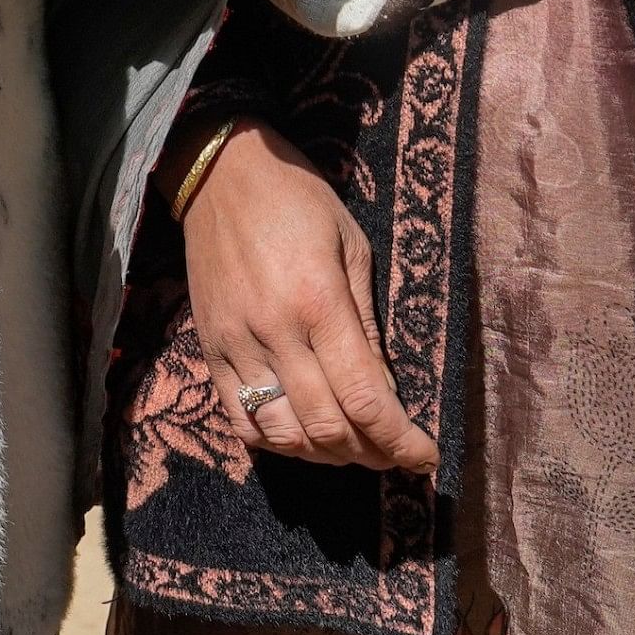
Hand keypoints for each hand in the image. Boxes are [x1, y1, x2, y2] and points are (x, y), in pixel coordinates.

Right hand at [181, 126, 436, 472]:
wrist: (219, 176)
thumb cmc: (297, 202)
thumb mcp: (352, 248)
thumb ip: (367, 325)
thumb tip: (384, 392)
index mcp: (318, 301)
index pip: (364, 397)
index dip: (400, 440)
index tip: (425, 458)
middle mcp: (274, 332)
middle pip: (327, 427)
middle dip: (370, 453)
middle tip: (394, 453)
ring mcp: (236, 345)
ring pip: (283, 434)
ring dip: (324, 455)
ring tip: (352, 448)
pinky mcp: (209, 351)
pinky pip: (239, 421)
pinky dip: (276, 443)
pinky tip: (301, 436)